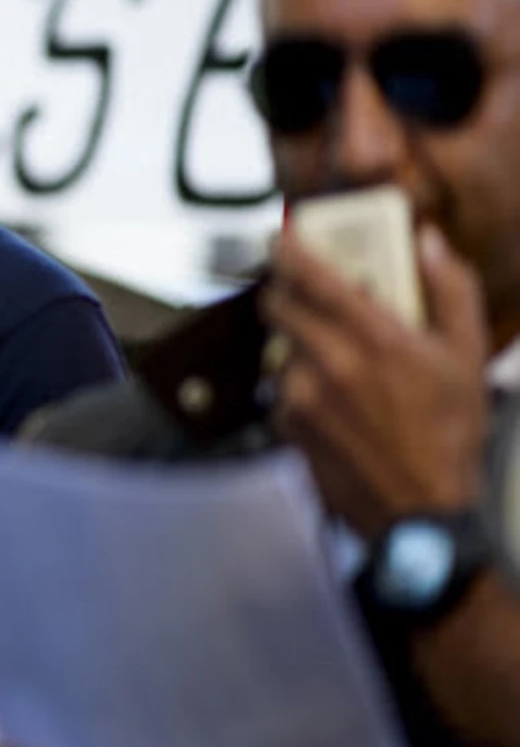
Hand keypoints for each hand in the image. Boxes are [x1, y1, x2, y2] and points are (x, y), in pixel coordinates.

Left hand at [261, 225, 488, 537]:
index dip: (288, 248)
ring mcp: (301, 394)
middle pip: (277, 305)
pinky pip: (281, 387)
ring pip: (280, 347)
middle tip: (307, 295)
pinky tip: (334, 399)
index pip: (311, 274)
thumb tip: (429, 241)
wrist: (420, 510)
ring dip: (297, 343)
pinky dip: (298, 383)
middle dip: (288, 293)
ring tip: (337, 361)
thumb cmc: (450, 434)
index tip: (280, 236)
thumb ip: (451, 288)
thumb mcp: (468, 356)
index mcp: (374, 336)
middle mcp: (329, 361)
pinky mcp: (286, 423)